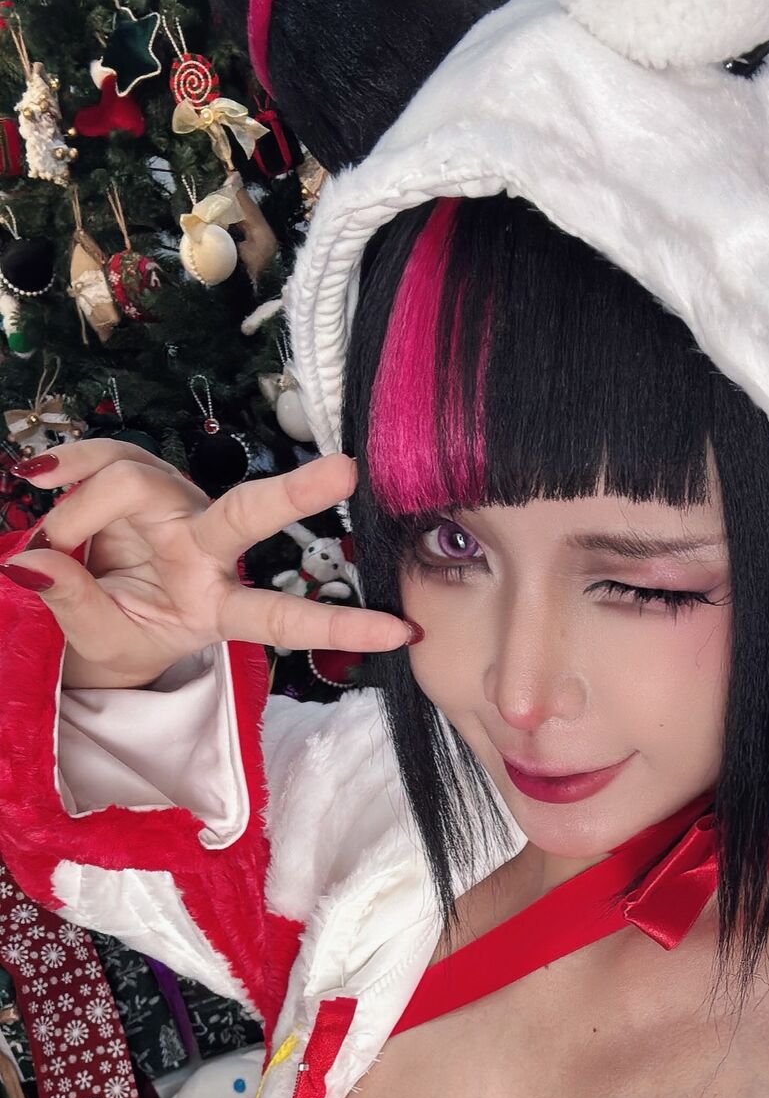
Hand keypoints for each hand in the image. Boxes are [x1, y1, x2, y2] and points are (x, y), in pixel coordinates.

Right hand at [0, 439, 416, 688]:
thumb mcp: (99, 639)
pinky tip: (40, 480)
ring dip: (78, 511)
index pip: (281, 615)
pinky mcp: (140, 475)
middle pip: (250, 513)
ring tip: (45, 544)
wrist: (91, 615)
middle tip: (347, 470)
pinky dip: (67, 468)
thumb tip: (35, 565)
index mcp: (215, 603)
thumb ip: (74, 603)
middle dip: (299, 493)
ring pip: (136, 480)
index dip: (337, 625)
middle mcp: (207, 547)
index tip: (402, 635)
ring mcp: (176, 506)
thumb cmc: (117, 637)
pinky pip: (102, 458)